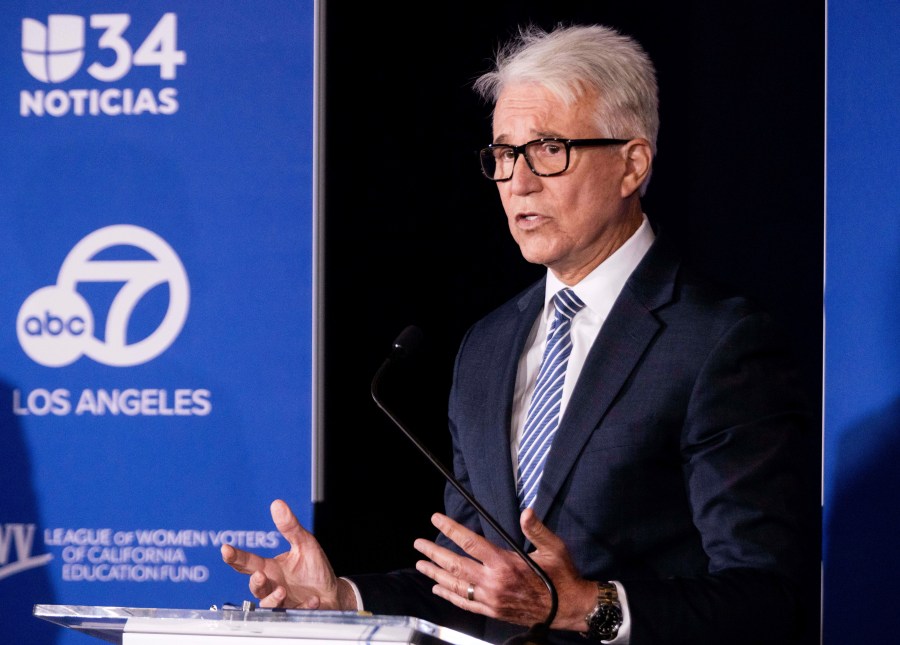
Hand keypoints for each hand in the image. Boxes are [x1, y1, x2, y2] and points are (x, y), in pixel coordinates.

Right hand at [220, 499, 356, 609]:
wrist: (331, 592)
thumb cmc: (314, 569)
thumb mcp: (304, 543)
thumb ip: (290, 527)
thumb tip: (277, 504)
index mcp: (271, 569)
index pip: (248, 563)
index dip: (235, 557)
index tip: (226, 549)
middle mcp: (273, 586)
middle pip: (255, 586)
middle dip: (255, 582)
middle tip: (260, 575)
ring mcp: (283, 601)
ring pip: (268, 604)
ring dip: (273, 598)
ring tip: (283, 591)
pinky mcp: (297, 612)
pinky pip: (296, 611)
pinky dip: (303, 606)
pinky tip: (313, 600)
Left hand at [413, 508, 595, 630]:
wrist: (568, 608)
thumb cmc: (561, 575)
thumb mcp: (553, 547)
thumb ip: (536, 529)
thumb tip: (526, 511)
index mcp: (504, 563)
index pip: (469, 542)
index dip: (451, 528)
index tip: (436, 518)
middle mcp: (493, 582)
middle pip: (455, 564)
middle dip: (434, 552)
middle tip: (418, 543)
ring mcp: (491, 599)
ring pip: (456, 585)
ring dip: (435, 574)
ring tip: (421, 564)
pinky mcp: (493, 611)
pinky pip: (465, 603)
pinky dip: (449, 596)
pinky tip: (438, 589)